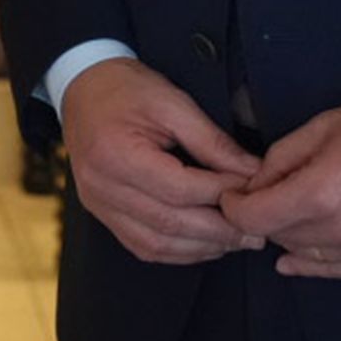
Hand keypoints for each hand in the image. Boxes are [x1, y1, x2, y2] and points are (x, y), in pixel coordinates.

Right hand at [57, 58, 265, 266]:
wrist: (84, 88)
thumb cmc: (127, 89)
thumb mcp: (173, 102)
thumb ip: (212, 141)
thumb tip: (251, 173)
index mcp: (116, 154)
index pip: (179, 189)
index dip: (221, 194)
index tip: (252, 191)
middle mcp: (102, 187)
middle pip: (170, 224)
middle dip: (219, 231)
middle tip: (256, 231)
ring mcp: (99, 205)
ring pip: (157, 245)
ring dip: (202, 248)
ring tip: (236, 240)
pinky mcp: (102, 214)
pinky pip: (143, 246)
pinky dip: (178, 251)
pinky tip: (204, 243)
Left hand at [219, 83, 340, 278]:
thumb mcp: (323, 126)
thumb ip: (281, 158)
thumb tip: (257, 184)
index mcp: (322, 193)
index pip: (255, 218)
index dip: (235, 206)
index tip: (233, 195)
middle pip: (278, 237)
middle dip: (263, 216)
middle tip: (263, 196)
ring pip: (305, 255)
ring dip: (288, 236)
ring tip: (287, 214)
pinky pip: (338, 270)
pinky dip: (313, 264)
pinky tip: (295, 260)